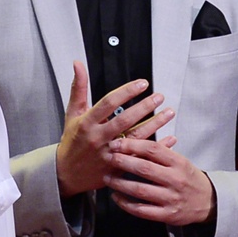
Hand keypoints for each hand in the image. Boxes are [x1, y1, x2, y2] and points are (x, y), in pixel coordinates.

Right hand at [55, 61, 175, 196]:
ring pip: (135, 138)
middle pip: (124, 120)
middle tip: (159, 97)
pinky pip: (141, 155)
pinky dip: (156, 147)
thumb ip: (78, 88)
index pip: (108, 103)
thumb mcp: (72, 113)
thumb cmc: (72, 140)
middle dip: (144, 107)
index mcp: (86, 122)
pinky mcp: (117, 167)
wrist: (67, 172)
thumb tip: (78, 64)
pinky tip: (170, 138)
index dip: (127, 92)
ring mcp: (108, 153)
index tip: (142, 84)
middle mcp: (97, 137)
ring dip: (154, 124)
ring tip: (169, 112)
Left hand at [106, 137, 216, 225]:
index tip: (116, 143)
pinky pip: (142, 210)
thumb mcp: (179, 161)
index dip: (131, 145)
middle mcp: (175, 180)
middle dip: (122, 162)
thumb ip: (159, 152)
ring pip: (140, 190)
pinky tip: (116, 197)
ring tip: (107, 177)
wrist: (210, 202)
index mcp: (179, 163)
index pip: (153, 150)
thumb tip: (130, 139)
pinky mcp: (167, 215)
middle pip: (144, 168)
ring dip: (120, 183)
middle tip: (107, 158)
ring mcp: (171, 199)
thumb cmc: (188, 178)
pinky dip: (126, 204)